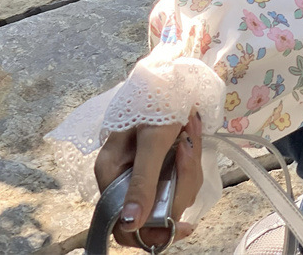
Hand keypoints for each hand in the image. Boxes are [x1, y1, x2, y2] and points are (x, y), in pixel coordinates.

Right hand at [95, 112, 203, 248]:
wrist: (170, 71)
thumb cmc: (155, 100)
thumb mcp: (152, 140)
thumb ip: (143, 181)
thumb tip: (131, 225)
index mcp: (111, 173)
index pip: (125, 224)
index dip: (152, 232)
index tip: (180, 225)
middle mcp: (123, 177)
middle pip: (153, 211)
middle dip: (180, 187)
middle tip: (189, 151)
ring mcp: (142, 171)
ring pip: (171, 194)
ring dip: (189, 169)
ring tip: (190, 131)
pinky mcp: (159, 163)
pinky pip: (178, 179)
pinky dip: (190, 161)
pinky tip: (190, 133)